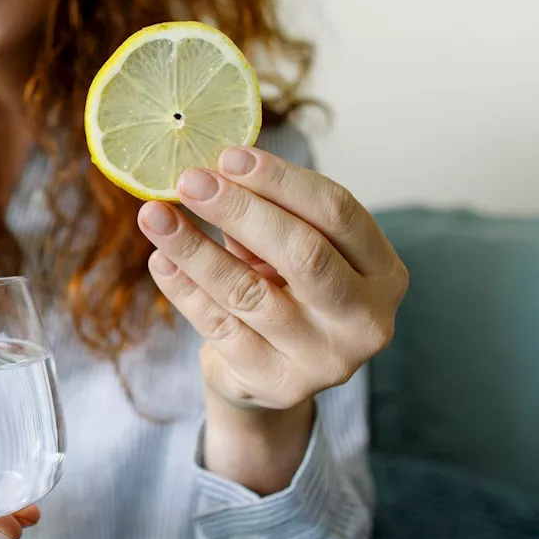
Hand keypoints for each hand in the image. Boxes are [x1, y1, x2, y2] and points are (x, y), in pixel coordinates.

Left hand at [137, 146, 407, 488]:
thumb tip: (210, 170)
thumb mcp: (288, 252)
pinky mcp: (276, 383)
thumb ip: (265, 215)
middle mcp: (365, 319)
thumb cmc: (284, 292)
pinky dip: (184, 289)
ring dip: (195, 248)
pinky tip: (160, 261)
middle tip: (189, 181)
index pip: (338, 212)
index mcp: (383, 272)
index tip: (227, 155)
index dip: (281, 180)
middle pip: (304, 252)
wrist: (270, 375)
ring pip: (250, 292)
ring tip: (155, 215)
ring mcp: (324, 359)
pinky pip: (219, 326)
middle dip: (240, 210)